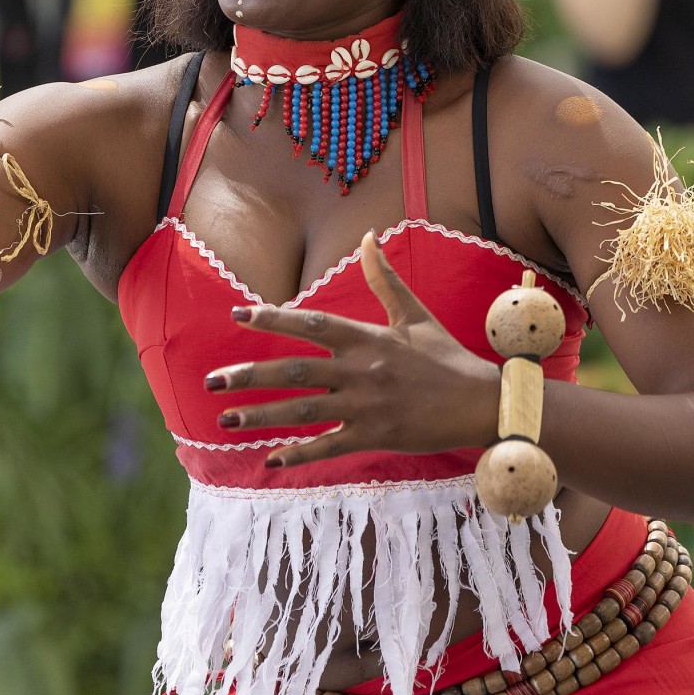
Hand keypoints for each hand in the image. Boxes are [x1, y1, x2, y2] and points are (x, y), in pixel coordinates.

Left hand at [205, 233, 498, 467]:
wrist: (482, 402)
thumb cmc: (445, 357)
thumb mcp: (415, 314)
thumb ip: (385, 278)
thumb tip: (370, 236)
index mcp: (367, 337)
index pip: (311, 324)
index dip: (273, 317)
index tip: (238, 314)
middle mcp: (362, 369)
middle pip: (295, 369)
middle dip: (250, 375)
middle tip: (212, 380)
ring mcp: (367, 405)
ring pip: (304, 410)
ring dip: (262, 415)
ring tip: (226, 418)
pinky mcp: (376, 435)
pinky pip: (329, 446)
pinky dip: (299, 454)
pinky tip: (270, 459)